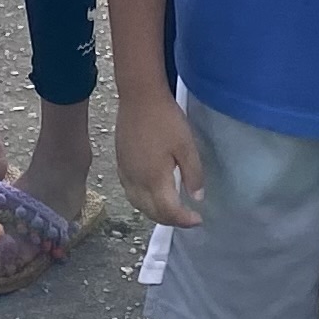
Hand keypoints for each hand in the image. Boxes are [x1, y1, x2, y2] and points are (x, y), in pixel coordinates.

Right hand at [116, 90, 204, 228]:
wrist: (139, 97)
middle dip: (170, 220)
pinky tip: (152, 194)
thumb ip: (193, 174)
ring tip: (171, 209)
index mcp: (154, 179)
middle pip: (151, 212)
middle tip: (187, 217)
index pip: (168, 211)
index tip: (198, 220)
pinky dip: (142, 202)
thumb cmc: (165, 119)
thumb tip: (197, 198)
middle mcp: (136, 182)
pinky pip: (130, 193)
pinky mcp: (120, 164)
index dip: (184, 220)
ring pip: (138, 205)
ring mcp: (125, 173)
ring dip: (155, 213)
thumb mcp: (186, 145)